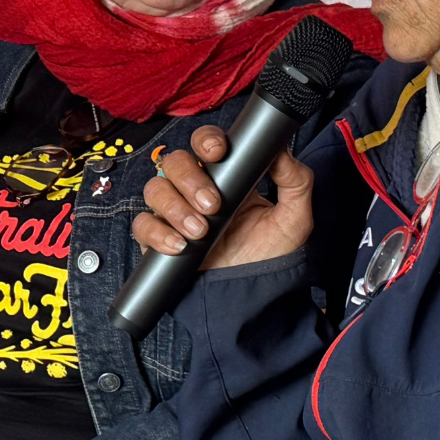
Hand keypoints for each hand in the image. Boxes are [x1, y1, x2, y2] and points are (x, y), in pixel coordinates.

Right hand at [133, 125, 314, 268]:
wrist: (250, 298)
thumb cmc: (268, 256)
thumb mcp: (294, 219)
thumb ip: (296, 182)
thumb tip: (281, 151)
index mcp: (225, 177)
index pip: (205, 143)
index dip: (206, 140)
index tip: (218, 152)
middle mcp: (195, 190)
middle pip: (175, 162)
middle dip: (191, 179)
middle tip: (213, 205)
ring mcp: (173, 213)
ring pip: (155, 189)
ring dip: (175, 207)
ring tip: (200, 231)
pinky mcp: (157, 239)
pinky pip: (142, 225)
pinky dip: (158, 233)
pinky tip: (180, 246)